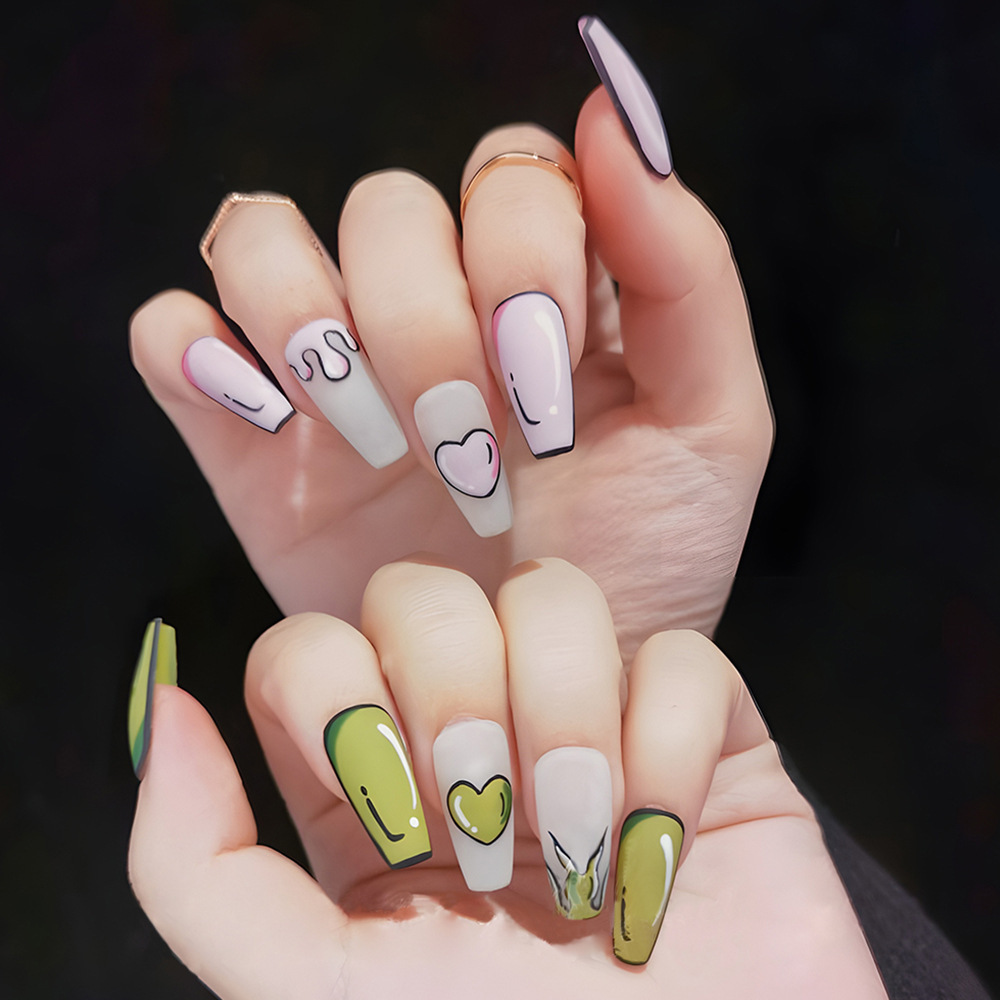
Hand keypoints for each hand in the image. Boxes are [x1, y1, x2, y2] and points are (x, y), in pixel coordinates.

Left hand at [128, 559, 883, 998]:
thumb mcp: (315, 986)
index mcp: (372, 782)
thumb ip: (199, 865)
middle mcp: (474, 729)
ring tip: (584, 849)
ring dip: (568, 723)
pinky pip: (686, 660)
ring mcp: (589, 715)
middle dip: (455, 695)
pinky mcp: (697, 730)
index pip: (313, 643)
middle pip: (428, 593)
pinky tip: (665, 845)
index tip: (391, 811)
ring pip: (556, 597)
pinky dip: (672, 751)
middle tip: (489, 824)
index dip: (339, 696)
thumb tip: (164, 702)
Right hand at [129, 20, 771, 661]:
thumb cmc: (640, 561)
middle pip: (387, 207)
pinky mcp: (252, 436)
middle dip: (425, 328)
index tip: (544, 387)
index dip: (520, 258)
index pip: (509, 173)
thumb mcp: (712, 424)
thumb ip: (686, 272)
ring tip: (371, 438)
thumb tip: (613, 121)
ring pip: (263, 237)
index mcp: (544, 285)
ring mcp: (335, 368)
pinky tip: (267, 423)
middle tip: (469, 449)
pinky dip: (192, 352)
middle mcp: (434, 307)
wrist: (544, 692)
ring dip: (309, 322)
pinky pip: (173, 333)